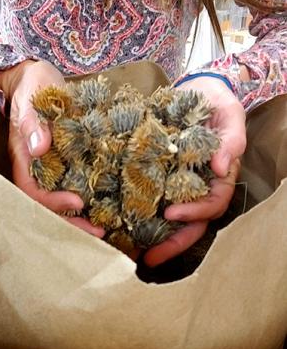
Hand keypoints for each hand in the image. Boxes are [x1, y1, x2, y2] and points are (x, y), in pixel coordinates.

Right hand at [0, 60, 104, 237]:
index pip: (32, 191)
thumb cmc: (33, 85)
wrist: (39, 77)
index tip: (78, 201)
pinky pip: (73, 184)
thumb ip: (32, 121)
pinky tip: (108, 205)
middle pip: (47, 205)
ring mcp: (51, 166)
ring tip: (105, 228)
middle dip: (69, 222)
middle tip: (98, 233)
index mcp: (24, 158)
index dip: (52, 201)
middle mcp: (36, 167)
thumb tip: (39, 148)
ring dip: (80, 216)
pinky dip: (88, 197)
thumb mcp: (32, 97)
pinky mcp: (66, 160)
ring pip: (61, 199)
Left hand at [144, 77, 245, 266]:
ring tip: (130, 253)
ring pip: (168, 219)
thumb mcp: (228, 113)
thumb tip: (221, 167)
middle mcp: (197, 186)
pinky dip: (136, 214)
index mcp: (217, 178)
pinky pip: (148, 199)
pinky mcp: (156, 176)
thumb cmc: (215, 101)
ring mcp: (176, 184)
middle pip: (190, 224)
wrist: (193, 90)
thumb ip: (230, 139)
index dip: (194, 214)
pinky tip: (118, 226)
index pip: (211, 204)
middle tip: (148, 259)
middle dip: (172, 243)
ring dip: (153, 238)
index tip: (170, 214)